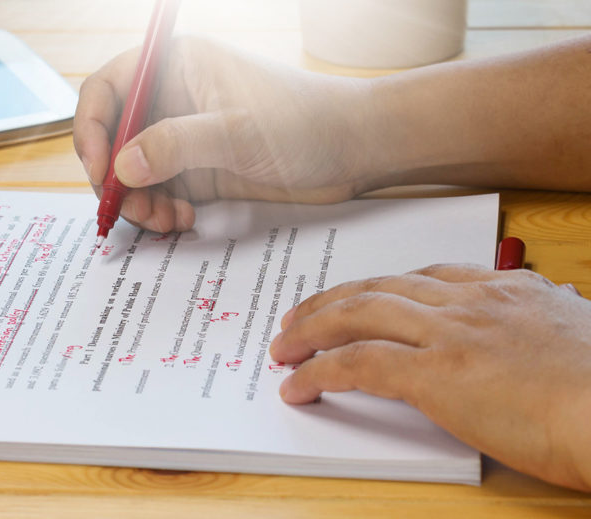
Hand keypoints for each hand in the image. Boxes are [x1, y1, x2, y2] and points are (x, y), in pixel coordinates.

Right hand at [73, 37, 384, 233]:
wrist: (356, 149)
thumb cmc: (307, 122)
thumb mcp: (237, 133)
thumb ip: (175, 145)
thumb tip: (120, 166)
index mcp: (175, 65)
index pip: (106, 89)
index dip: (90, 130)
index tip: (98, 171)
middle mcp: (172, 97)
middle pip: (112, 137)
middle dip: (115, 178)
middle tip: (131, 210)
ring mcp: (183, 135)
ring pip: (132, 172)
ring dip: (138, 202)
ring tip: (163, 222)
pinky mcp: (197, 168)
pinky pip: (158, 192)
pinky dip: (159, 211)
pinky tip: (181, 222)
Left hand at [269, 264, 590, 490]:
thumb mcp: (576, 342)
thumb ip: (538, 330)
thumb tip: (522, 347)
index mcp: (511, 291)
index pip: (428, 276)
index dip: (382, 287)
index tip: (359, 297)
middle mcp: (474, 302)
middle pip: (380, 288)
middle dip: (332, 301)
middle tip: (300, 317)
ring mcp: (452, 333)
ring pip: (358, 315)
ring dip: (312, 329)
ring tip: (284, 345)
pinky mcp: (436, 373)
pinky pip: (357, 364)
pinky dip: (319, 370)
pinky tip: (298, 383)